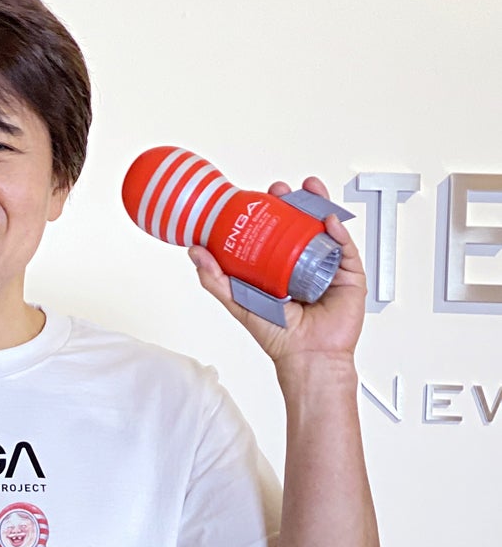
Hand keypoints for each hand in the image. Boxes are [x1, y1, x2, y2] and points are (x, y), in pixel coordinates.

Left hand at [188, 177, 366, 367]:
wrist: (307, 356)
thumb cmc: (278, 337)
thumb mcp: (240, 303)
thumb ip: (217, 279)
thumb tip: (196, 252)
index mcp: (281, 268)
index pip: (277, 232)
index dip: (271, 212)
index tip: (260, 197)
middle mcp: (305, 265)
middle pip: (303, 224)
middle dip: (294, 202)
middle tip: (282, 191)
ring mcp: (329, 268)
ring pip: (327, 229)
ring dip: (319, 205)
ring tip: (309, 190)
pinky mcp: (350, 276)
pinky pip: (346, 248)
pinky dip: (339, 231)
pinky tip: (328, 220)